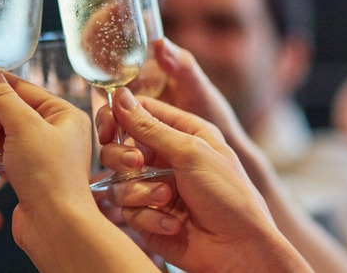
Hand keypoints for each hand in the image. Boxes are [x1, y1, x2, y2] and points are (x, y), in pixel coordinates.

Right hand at [0, 64, 161, 271]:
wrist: (54, 226)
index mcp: (63, 114)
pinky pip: (1, 150)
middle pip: (9, 107)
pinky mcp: (27, 172)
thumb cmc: (50, 178)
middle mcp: (55, 131)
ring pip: (2, 129)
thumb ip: (1, 97)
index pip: (20, 86)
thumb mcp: (23, 127)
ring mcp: (41, 152)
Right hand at [98, 89, 309, 271]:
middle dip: (122, 156)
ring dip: (139, 191)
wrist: (239, 251)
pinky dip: (149, 217)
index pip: (137, 113)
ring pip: (118, 180)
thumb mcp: (191, 152)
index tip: (107, 128)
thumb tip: (120, 96)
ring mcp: (154, 188)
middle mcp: (165, 158)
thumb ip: (150, 126)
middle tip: (136, 165)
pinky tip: (173, 224)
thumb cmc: (228, 195)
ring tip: (166, 199)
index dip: (116, 117)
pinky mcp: (147, 216)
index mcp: (181, 133)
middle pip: (117, 146)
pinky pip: (127, 210)